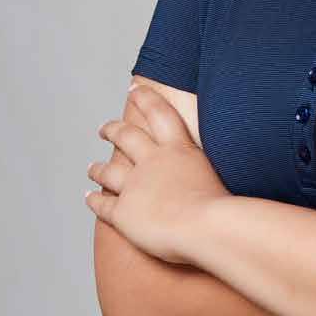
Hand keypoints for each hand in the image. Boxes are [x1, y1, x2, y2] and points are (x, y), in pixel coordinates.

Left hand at [85, 84, 228, 262]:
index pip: (159, 114)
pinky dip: (94, 200)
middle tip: (105, 128)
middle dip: (113, 130)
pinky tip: (89, 198)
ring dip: (98, 168)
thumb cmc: (225, 206)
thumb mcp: (224, 172)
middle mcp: (152, 162)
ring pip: (108, 171)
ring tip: (91, 168)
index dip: (145, 98)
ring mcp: (134, 186)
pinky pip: (102, 205)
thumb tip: (225, 163)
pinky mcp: (123, 213)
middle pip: (126, 138)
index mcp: (178, 149)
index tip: (134, 89)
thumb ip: (215, 165)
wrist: (206, 226)